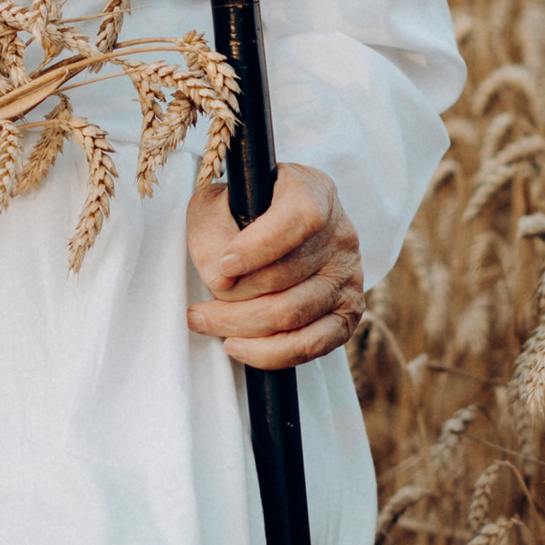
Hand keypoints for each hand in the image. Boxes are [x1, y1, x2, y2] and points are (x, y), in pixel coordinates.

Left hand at [186, 164, 363, 370]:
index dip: (260, 246)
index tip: (223, 267)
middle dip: (231, 299)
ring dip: (240, 325)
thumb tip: (221, 281)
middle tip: (195, 310)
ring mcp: (348, 276)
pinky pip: (313, 344)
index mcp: (313, 192)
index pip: (299, 218)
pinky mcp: (347, 313)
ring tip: (204, 323)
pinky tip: (237, 346)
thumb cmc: (239, 214)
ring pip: (294, 313)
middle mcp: (340, 234)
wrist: (272, 231)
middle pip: (285, 276)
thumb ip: (212, 233)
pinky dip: (270, 353)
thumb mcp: (215, 205)